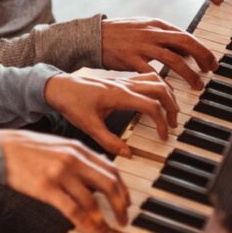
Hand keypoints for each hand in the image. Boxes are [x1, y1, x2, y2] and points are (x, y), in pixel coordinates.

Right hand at [0, 129, 129, 232]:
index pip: (111, 169)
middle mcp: (73, 160)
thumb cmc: (26, 149)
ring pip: (93, 202)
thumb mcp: (58, 146)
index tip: (127, 202)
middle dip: (121, 205)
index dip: (123, 188)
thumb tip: (98, 175)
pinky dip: (88, 225)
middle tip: (124, 220)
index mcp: (77, 148)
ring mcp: (60, 174)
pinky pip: (74, 211)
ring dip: (105, 221)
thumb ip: (78, 158)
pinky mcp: (47, 189)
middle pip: (109, 184)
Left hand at [44, 72, 178, 151]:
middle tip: (173, 124)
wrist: (58, 87)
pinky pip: (147, 77)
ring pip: (157, 80)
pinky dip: (159, 86)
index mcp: (119, 95)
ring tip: (170, 112)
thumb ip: (109, 141)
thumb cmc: (71, 103)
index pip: (152, 105)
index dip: (162, 122)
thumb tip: (128, 154)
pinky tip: (158, 99)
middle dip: (172, 106)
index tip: (163, 136)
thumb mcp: (88, 126)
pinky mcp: (121, 80)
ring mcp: (124, 80)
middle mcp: (124, 84)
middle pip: (161, 88)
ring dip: (168, 95)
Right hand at [102, 17, 216, 88]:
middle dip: (202, 57)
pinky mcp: (130, 59)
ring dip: (189, 74)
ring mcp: (141, 46)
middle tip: (210, 70)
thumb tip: (184, 49)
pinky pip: (152, 72)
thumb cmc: (119, 34)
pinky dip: (164, 82)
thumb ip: (163, 37)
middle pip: (185, 43)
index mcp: (156, 25)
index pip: (186, 35)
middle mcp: (152, 33)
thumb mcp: (142, 28)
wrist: (93, 36)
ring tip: (197, 85)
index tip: (211, 62)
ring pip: (174, 59)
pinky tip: (170, 92)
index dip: (202, 49)